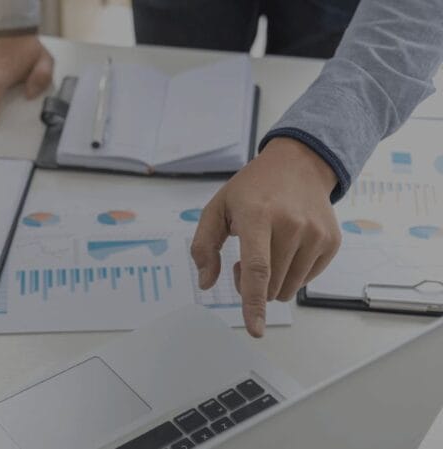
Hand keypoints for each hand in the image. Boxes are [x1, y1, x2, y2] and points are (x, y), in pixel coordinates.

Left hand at [190, 138, 341, 337]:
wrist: (298, 165)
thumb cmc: (252, 190)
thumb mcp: (217, 208)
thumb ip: (204, 246)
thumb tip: (206, 283)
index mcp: (258, 216)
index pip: (258, 269)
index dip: (254, 303)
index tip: (256, 329)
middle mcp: (291, 225)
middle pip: (270, 285)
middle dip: (254, 284)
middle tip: (248, 256)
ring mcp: (316, 234)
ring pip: (289, 289)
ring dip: (273, 281)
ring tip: (269, 249)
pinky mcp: (331, 241)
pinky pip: (306, 280)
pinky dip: (292, 273)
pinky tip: (288, 247)